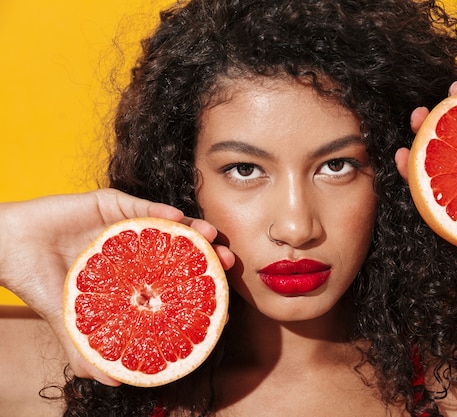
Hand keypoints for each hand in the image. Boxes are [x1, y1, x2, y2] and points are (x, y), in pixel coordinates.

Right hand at [0, 188, 234, 384]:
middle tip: (229, 263)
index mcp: (133, 275)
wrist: (9, 248)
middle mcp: (137, 249)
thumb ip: (90, 349)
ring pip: (169, 225)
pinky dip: (160, 211)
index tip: (223, 298)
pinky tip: (177, 219)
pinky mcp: (112, 203)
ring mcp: (128, 225)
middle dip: (208, 256)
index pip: (174, 281)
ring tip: (212, 238)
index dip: (199, 288)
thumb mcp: (72, 322)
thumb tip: (115, 382)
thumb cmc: (42, 282)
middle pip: (181, 251)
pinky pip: (142, 206)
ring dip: (194, 229)